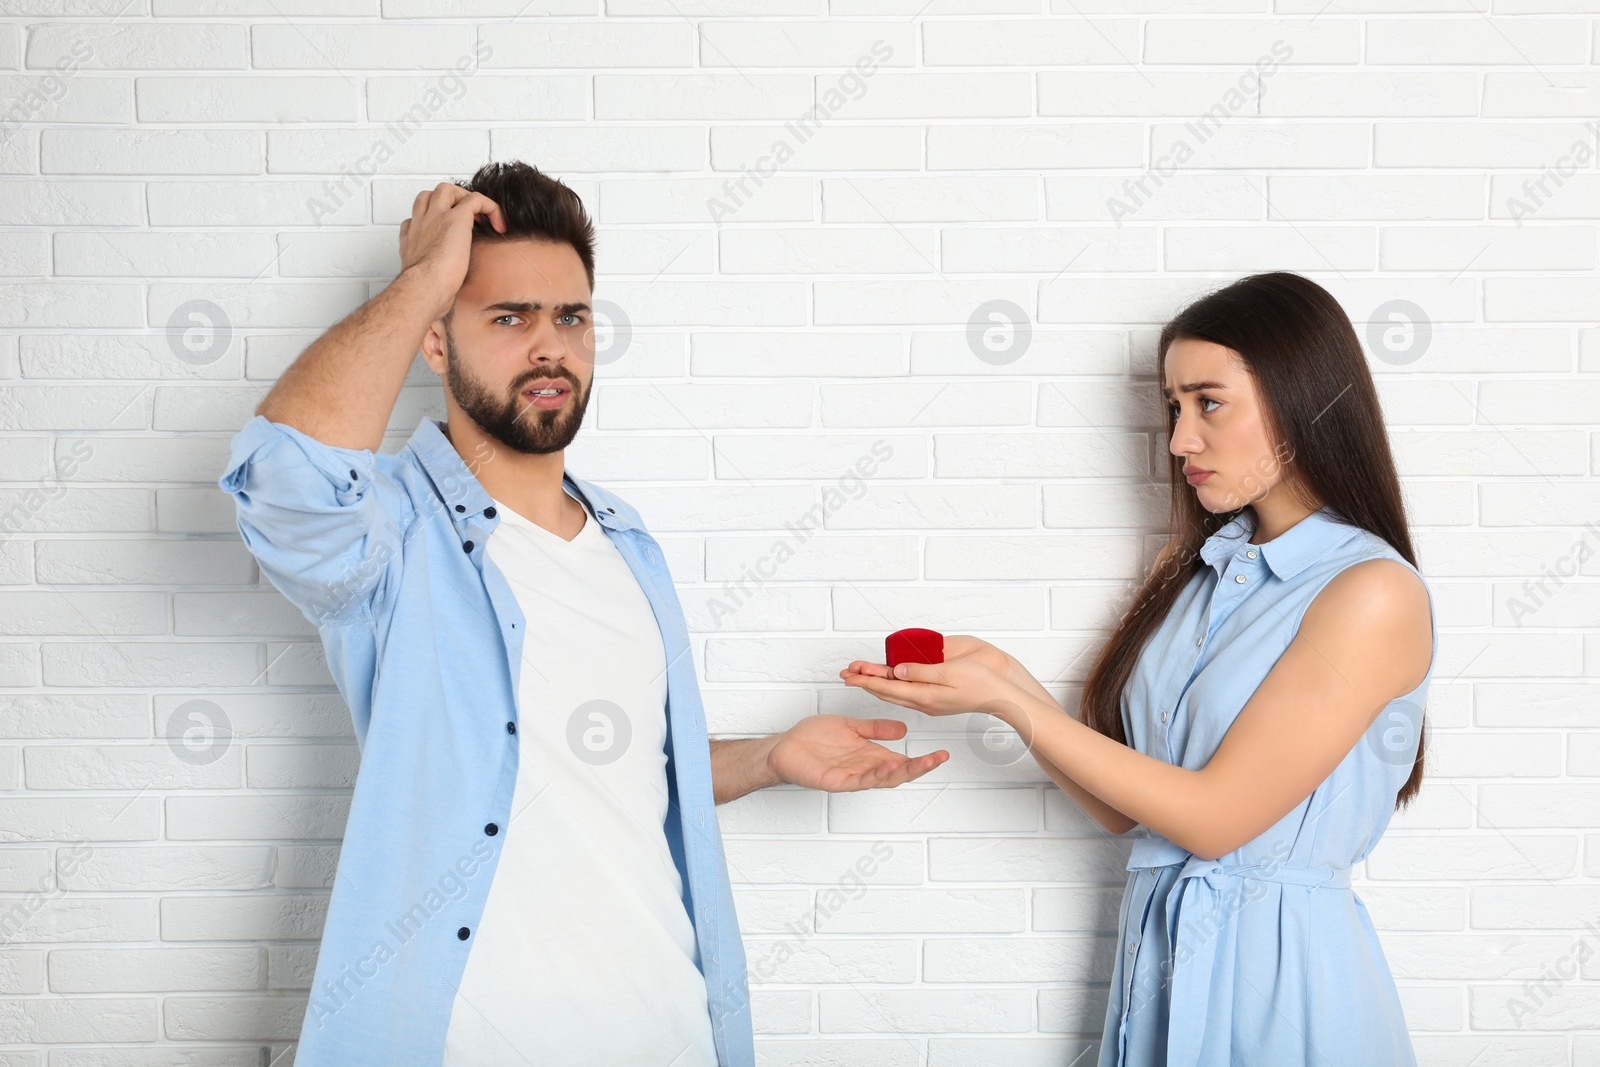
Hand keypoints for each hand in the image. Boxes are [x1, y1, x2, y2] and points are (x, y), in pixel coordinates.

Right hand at [398, 182, 505, 316]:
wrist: (422, 291)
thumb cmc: (422, 298)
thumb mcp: (425, 295)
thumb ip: (432, 297)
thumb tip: (436, 326)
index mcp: (412, 242)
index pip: (416, 222)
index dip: (432, 223)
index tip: (449, 239)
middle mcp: (420, 226)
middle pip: (428, 198)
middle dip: (448, 203)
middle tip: (467, 223)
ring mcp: (436, 218)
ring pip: (448, 190)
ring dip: (467, 199)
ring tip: (482, 220)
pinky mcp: (455, 218)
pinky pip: (476, 198)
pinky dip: (490, 207)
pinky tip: (499, 225)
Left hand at [766, 714, 948, 791]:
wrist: (784, 747)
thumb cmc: (812, 738)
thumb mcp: (850, 726)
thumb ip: (875, 729)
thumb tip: (903, 730)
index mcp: (869, 755)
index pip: (901, 761)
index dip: (921, 759)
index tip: (942, 753)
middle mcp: (864, 768)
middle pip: (898, 773)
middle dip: (920, 767)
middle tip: (940, 758)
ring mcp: (851, 777)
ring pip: (883, 779)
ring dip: (903, 772)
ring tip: (921, 763)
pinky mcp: (836, 781)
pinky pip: (859, 780)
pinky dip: (875, 774)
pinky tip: (888, 766)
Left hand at [841, 652, 1021, 719]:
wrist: (1001, 697)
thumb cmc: (981, 683)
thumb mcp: (950, 673)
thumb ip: (922, 671)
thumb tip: (897, 670)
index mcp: (925, 696)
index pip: (888, 687)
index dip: (866, 679)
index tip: (849, 674)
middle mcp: (924, 702)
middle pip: (887, 691)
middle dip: (866, 681)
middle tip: (846, 673)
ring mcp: (929, 703)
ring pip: (896, 693)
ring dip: (877, 683)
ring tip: (860, 675)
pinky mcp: (935, 700)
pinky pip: (907, 693)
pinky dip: (892, 685)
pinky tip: (888, 680)